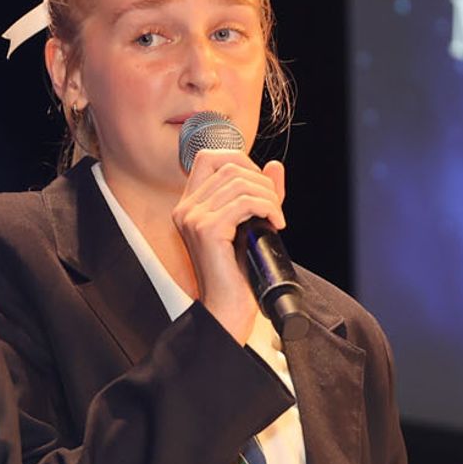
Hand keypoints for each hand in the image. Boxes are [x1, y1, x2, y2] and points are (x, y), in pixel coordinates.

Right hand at [173, 150, 285, 342]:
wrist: (228, 307)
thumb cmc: (238, 271)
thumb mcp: (252, 224)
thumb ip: (261, 194)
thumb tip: (275, 166)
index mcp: (190, 204)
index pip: (209, 156)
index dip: (240, 161)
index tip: (261, 186)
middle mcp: (186, 207)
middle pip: (228, 165)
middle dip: (261, 180)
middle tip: (275, 205)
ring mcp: (193, 217)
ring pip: (239, 182)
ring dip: (268, 196)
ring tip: (277, 217)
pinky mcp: (207, 229)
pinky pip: (244, 202)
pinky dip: (267, 207)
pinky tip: (275, 224)